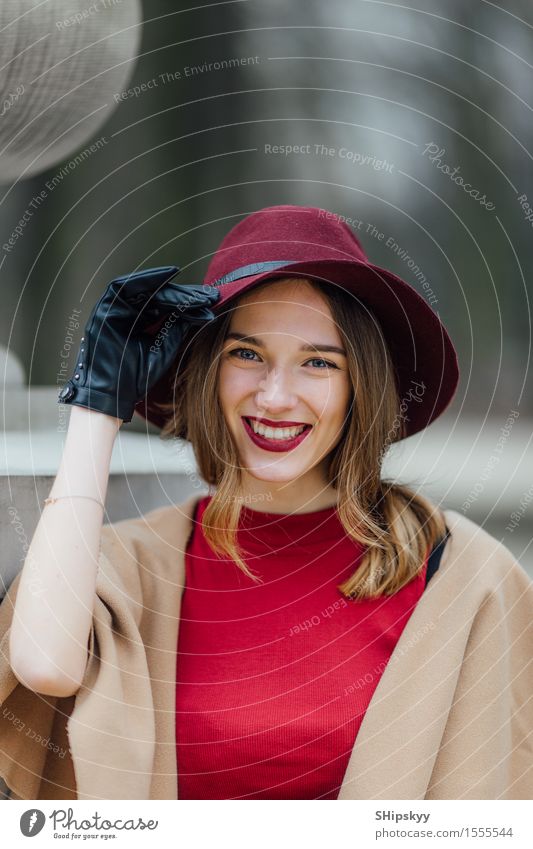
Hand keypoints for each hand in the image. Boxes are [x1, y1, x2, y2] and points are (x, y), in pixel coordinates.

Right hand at [57, 266, 219, 422]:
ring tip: (194, 285)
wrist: (113, 396)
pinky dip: (146, 279)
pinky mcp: (104, 309)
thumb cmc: (135, 378)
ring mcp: (113, 310)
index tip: (209, 299)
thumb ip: (176, 327)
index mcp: (139, 323)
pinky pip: (123, 286)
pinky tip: (168, 274)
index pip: (165, 305)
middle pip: (157, 295)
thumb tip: (199, 309)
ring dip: (169, 284)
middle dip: (184, 294)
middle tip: (208, 294)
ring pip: (143, 288)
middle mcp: (126, 313)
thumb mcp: (163, 348)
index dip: (188, 301)